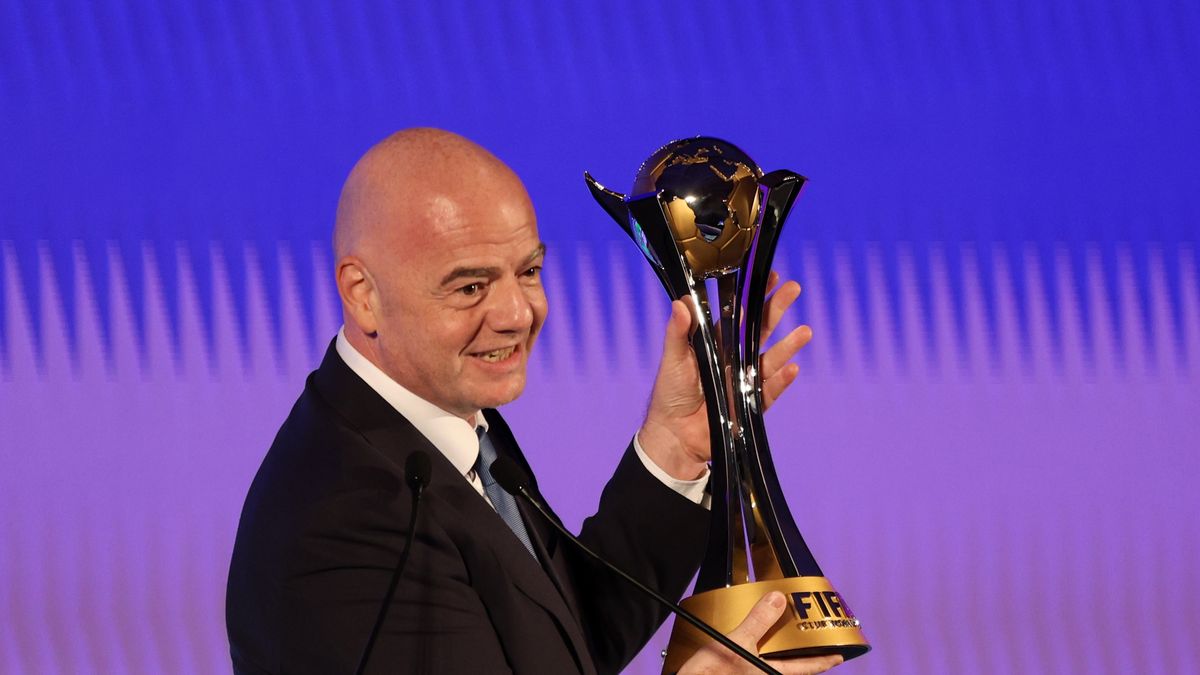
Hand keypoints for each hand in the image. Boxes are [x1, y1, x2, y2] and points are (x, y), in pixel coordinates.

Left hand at [638, 272, 812, 479]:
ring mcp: (743, 382)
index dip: (752, 296)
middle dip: (776, 310)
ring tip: (805, 332)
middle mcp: (734, 360)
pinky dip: (780, 382)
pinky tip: (792, 368)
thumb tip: (682, 301)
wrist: (673, 435)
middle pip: (760, 331)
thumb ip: (677, 332)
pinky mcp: (749, 406)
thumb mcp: (672, 358)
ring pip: (770, 360)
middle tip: (793, 288)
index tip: (766, 276)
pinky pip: (768, 392)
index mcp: (716, 344)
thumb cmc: (669, 393)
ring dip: (788, 346)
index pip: (738, 315)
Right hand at [676, 592, 842, 674]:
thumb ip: (759, 621)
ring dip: (779, 651)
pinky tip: (755, 640)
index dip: (825, 660)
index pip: (807, 667)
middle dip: (802, 653)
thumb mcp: (738, 642)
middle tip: (814, 639)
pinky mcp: (736, 672)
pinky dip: (760, 649)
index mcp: (771, 673)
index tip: (840, 655)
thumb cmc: (712, 673)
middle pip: (791, 666)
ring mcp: (751, 674)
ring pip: (773, 663)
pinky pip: (755, 662)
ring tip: (785, 636)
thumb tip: (778, 600)